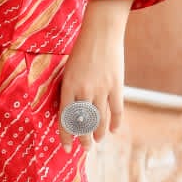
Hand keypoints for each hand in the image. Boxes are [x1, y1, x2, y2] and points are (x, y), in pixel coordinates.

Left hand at [57, 0, 129, 150]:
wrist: (101, 32)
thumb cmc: (81, 49)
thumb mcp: (68, 69)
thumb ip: (70, 90)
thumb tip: (71, 110)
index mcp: (68, 87)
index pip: (66, 119)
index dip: (66, 136)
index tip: (66, 148)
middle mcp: (84, 91)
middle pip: (84, 123)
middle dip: (84, 139)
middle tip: (84, 148)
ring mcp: (102, 89)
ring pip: (100, 120)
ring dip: (98, 134)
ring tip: (96, 142)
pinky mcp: (116, 86)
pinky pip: (116, 110)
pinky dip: (115, 123)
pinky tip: (113, 131)